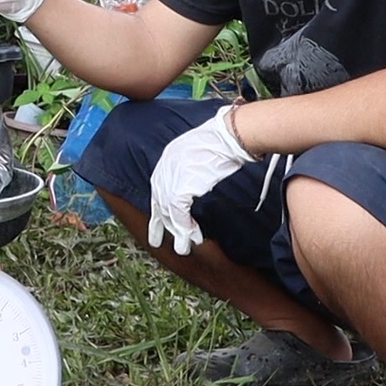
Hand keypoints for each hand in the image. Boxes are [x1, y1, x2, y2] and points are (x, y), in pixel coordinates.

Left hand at [148, 105, 252, 255]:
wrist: (227, 137)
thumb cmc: (221, 141)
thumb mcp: (199, 150)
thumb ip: (192, 165)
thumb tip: (196, 179)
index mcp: (168, 157)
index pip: (159, 187)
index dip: (160, 206)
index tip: (159, 218)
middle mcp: (165, 169)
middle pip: (159, 202)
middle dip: (160, 224)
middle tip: (158, 241)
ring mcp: (171, 179)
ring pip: (168, 213)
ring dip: (177, 232)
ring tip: (182, 248)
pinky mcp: (180, 190)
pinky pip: (179, 215)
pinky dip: (186, 228)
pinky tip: (193, 237)